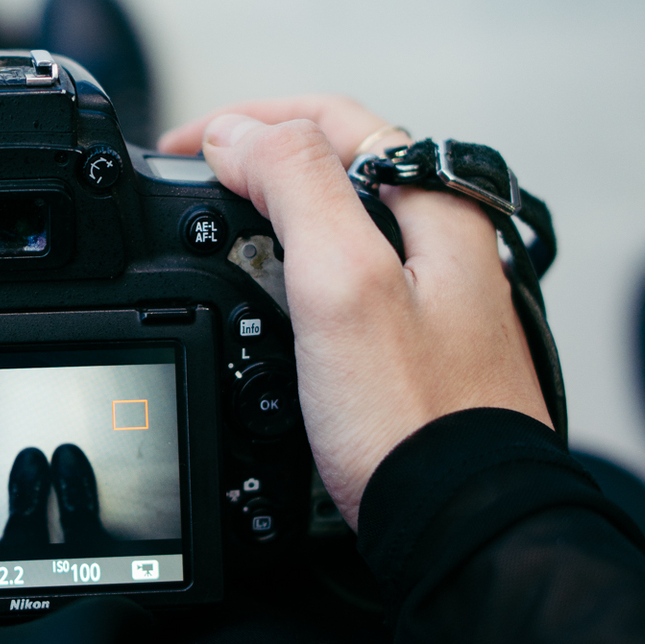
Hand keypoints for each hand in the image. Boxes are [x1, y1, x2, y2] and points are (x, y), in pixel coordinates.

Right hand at [159, 96, 550, 528]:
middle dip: (257, 162)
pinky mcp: (417, 346)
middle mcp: (445, 244)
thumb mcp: (342, 282)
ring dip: (272, 215)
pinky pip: (346, 281)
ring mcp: (433, 296)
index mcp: (435, 208)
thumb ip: (293, 187)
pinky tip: (265, 302)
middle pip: (337, 166)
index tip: (187, 148)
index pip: (333, 120)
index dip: (249, 121)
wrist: (457, 523)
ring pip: (340, 223)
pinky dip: (292, 272)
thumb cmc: (414, 419)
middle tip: (194, 184)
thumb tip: (240, 134)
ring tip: (216, 232)